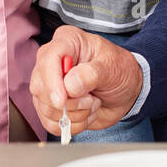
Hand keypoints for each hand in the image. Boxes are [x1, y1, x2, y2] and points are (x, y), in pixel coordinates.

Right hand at [29, 25, 144, 136]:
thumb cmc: (119, 71)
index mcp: (67, 41)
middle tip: (91, 99)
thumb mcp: (112, 66)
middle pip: (40, 87)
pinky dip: (71, 125)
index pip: (48, 59)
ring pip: (45, 109)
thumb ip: (92, 74)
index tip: (62, 101)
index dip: (51, 82)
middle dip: (68, 103)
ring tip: (92, 103)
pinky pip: (50, 123)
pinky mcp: (50, 106)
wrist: (126, 91)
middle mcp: (52, 62)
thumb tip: (69, 85)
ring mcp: (49, 85)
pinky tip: (86, 114)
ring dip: (74, 114)